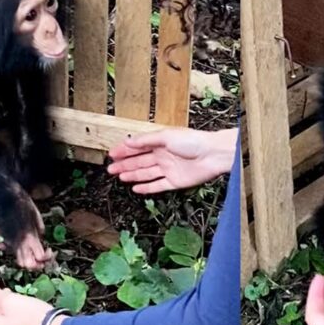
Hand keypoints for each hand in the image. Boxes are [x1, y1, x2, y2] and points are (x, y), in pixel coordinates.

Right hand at [107, 128, 237, 192]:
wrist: (213, 155)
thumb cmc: (193, 141)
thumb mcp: (166, 136)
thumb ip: (146, 140)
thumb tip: (128, 141)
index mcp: (160, 143)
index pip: (138, 147)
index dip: (124, 150)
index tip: (111, 154)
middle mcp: (163, 156)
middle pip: (139, 161)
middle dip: (124, 164)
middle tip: (110, 168)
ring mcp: (169, 169)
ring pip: (146, 173)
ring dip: (132, 175)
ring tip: (120, 177)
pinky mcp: (175, 181)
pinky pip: (157, 185)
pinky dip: (146, 187)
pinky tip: (136, 188)